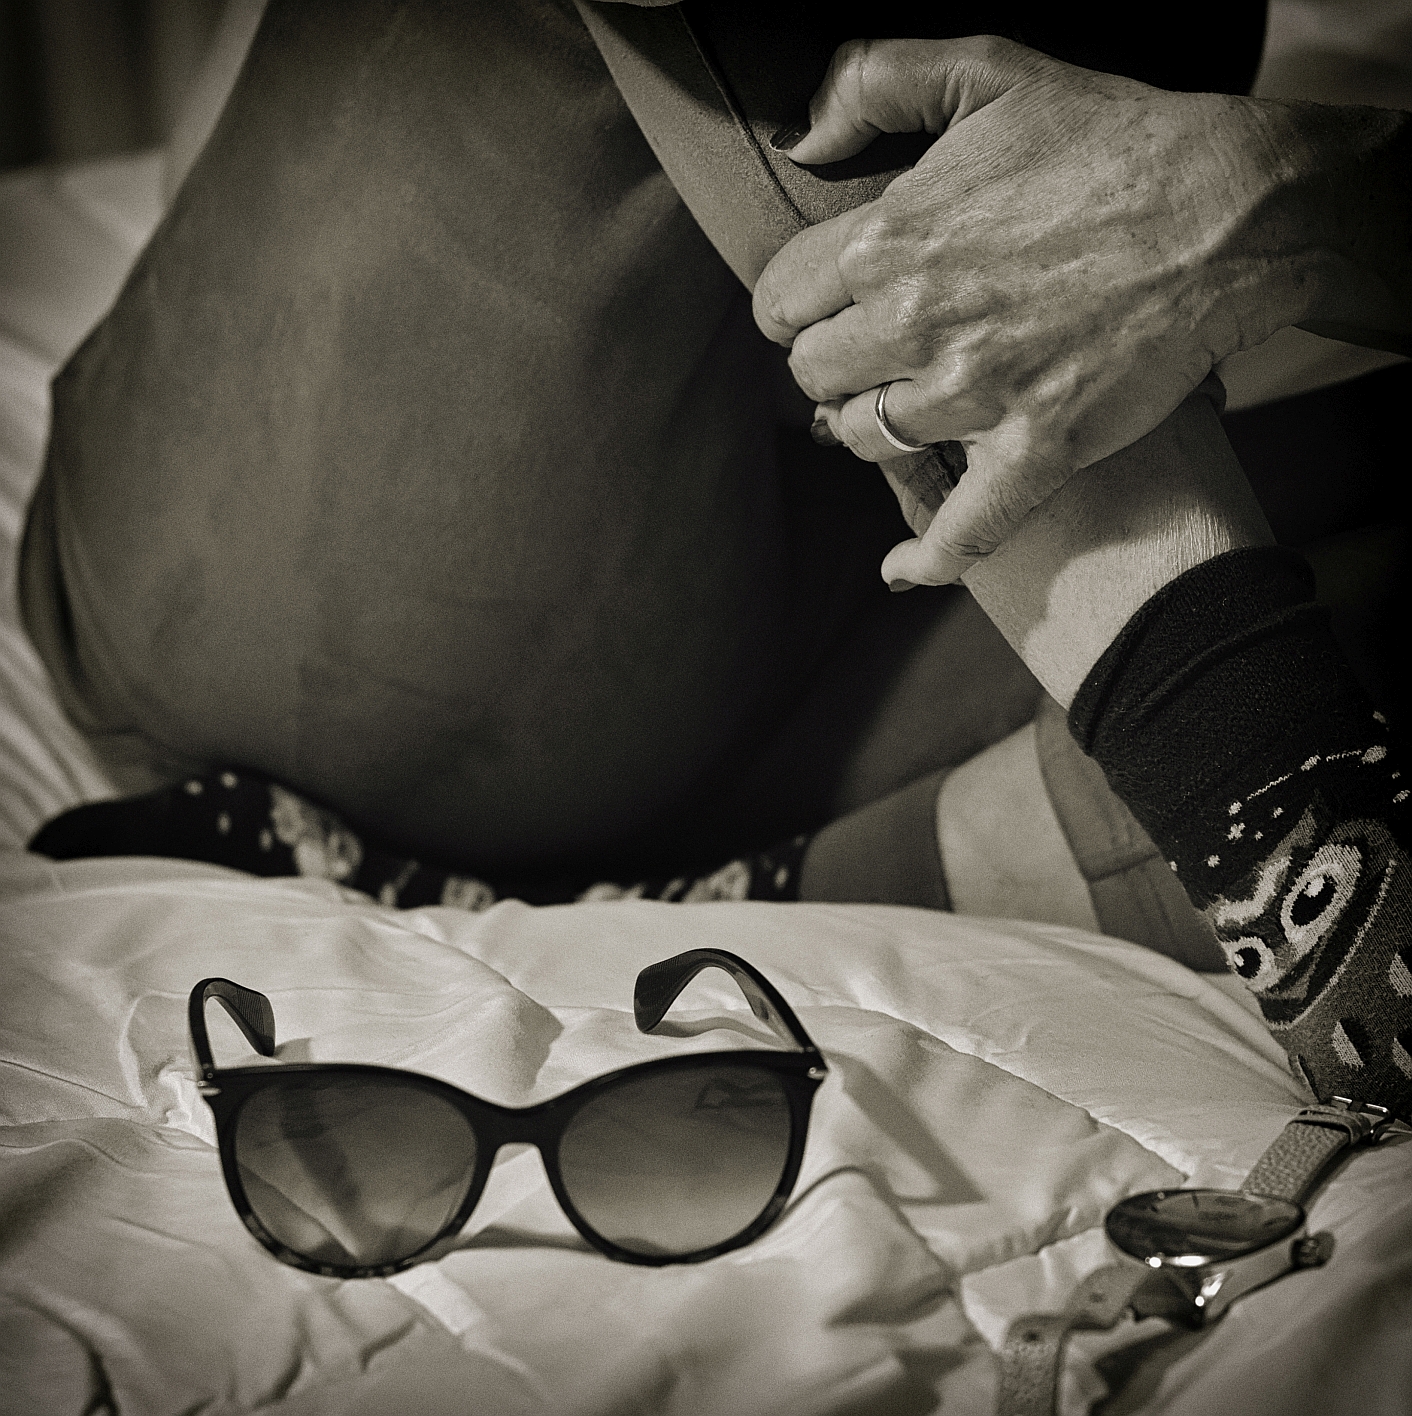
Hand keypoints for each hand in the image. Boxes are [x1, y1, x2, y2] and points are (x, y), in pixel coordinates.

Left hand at [753, 37, 1397, 584]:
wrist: (1233, 210)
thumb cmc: (1113, 139)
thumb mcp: (988, 70)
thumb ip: (874, 80)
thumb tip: (799, 136)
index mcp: (887, 240)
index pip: (780, 303)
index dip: (796, 309)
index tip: (823, 309)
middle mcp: (915, 322)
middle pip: (813, 377)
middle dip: (832, 367)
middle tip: (870, 358)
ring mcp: (975, 394)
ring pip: (866, 442)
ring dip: (875, 429)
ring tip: (905, 409)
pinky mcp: (1036, 449)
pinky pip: (959, 528)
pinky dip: (926, 556)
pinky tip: (900, 570)